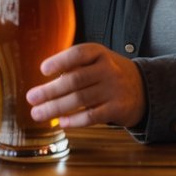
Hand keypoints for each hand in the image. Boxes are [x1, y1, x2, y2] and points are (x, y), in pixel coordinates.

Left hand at [25, 43, 146, 128]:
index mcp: (99, 53)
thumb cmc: (109, 74)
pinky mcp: (118, 108)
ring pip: (80, 99)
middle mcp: (108, 69)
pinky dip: (75, 120)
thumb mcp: (97, 61)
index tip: (42, 70)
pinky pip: (92, 116)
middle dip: (50, 90)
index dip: (60, 61)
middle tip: (31, 98)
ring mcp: (114, 89)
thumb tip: (44, 84)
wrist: (144, 88)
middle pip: (75, 80)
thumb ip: (75, 67)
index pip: (78, 54)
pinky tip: (61, 122)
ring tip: (38, 113)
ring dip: (56, 108)